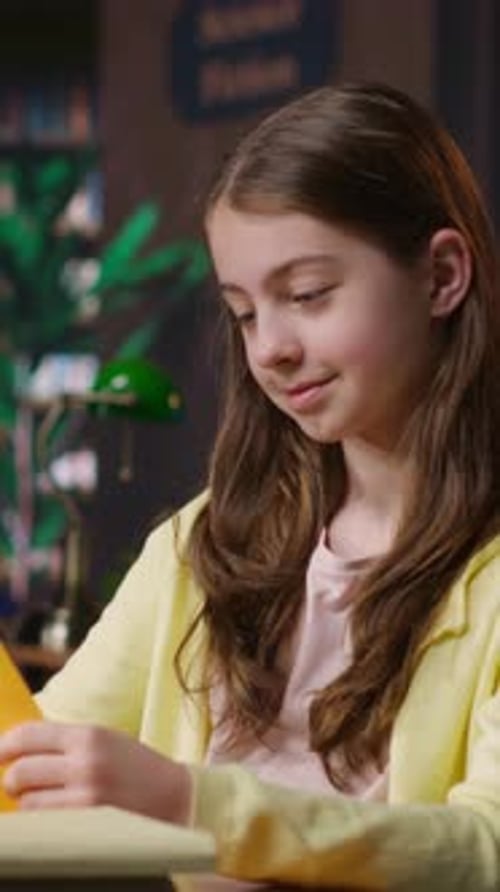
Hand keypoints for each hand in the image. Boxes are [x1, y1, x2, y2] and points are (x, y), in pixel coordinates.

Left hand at [0, 720, 191, 822]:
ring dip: (30, 804)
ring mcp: (87, 799)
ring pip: (28, 804)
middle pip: (20, 772)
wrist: (178, 799)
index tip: (0, 753)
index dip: (6, 745)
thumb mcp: (106, 741)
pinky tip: (57, 816)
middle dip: (13, 780)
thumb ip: (66, 743)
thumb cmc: (135, 768)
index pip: (29, 736)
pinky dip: (44, 823)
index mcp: (90, 735)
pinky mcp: (89, 828)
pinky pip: (46, 827)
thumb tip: (15, 751)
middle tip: (16, 784)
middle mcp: (86, 764)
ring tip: (47, 801)